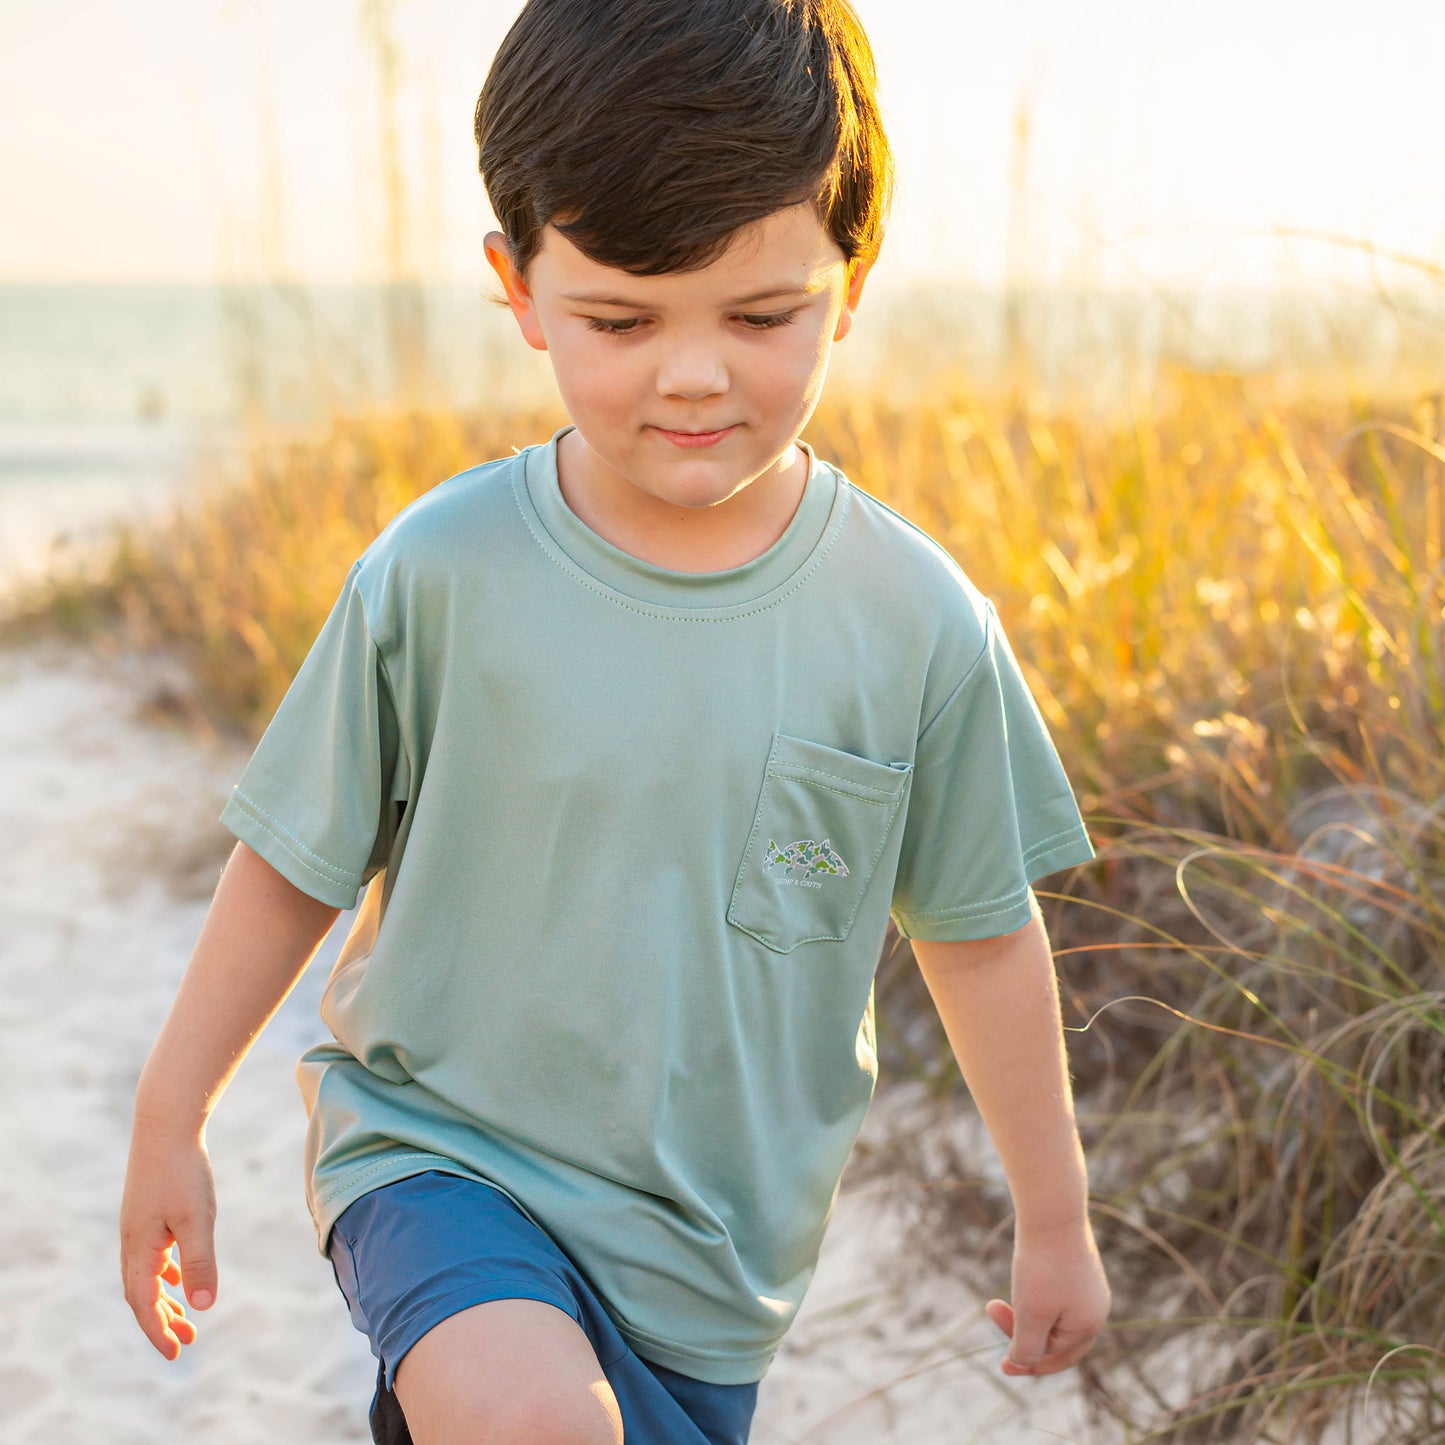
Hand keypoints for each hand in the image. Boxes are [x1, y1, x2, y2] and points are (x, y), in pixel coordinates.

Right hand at [119, 1120, 217, 1359]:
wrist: (166, 1124)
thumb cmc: (183, 1171)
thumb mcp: (197, 1219)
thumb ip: (200, 1262)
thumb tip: (203, 1306)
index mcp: (140, 1250)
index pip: (144, 1303)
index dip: (159, 1331)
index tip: (177, 1354)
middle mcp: (132, 1242)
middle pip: (143, 1294)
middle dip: (162, 1321)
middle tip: (186, 1344)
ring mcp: (138, 1226)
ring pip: (147, 1274)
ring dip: (165, 1298)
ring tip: (187, 1318)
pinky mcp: (148, 1211)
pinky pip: (153, 1254)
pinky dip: (166, 1271)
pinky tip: (180, 1274)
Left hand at [985, 1219, 1110, 1376]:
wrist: (1052, 1208)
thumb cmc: (1042, 1264)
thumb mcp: (1032, 1312)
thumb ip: (1028, 1346)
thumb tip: (1023, 1363)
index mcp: (1089, 1325)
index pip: (1057, 1359)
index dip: (1028, 1365)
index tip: (1001, 1365)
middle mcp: (1096, 1308)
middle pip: (1057, 1340)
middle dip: (1023, 1335)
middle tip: (993, 1311)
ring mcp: (1089, 1286)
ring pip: (1054, 1315)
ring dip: (1025, 1314)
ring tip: (1001, 1297)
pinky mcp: (1078, 1265)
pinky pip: (1056, 1295)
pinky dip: (1034, 1297)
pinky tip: (1020, 1279)